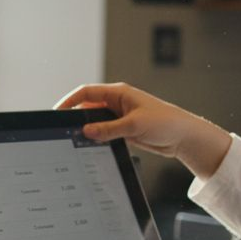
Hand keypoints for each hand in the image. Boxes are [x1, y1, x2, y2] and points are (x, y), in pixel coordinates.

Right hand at [56, 82, 232, 179]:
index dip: (70, 101)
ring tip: (76, 141)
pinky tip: (91, 147)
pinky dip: (97, 138)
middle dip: (76, 118)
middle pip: (88, 107)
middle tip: (64, 131)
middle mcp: (117, 103)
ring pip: (95, 122)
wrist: (184, 137)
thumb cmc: (165, 122)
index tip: (57, 112)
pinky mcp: (124, 130)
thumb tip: (86, 131)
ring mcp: (120, 117)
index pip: (86, 92)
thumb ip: (108, 129)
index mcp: (119, 93)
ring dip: (88, 130)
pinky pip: (104, 132)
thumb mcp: (133, 125)